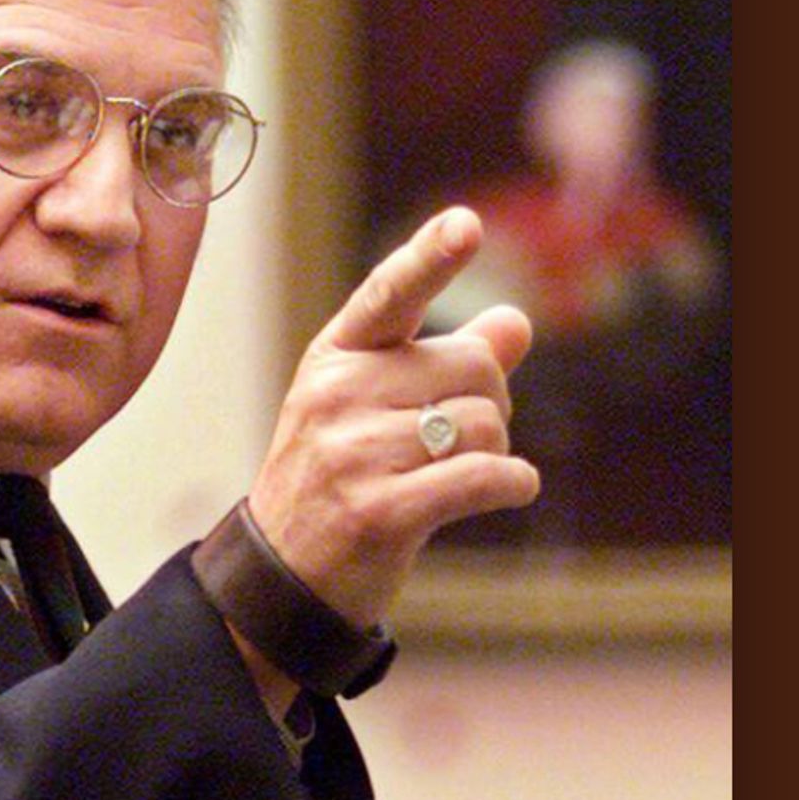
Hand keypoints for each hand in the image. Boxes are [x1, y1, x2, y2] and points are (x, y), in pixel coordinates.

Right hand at [247, 207, 540, 629]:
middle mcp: (336, 395)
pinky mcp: (378, 511)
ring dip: (496, 452)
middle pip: (475, 366)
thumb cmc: (340, 478)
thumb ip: (447, 361)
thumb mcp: (375, 408)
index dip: (431, 258)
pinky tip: (508, 490)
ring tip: (457, 476)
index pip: (390, 295)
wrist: (281, 575)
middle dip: (492, 403)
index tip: (467, 224)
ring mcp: (352, 454)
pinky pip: (484, 477)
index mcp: (335, 356)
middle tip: (458, 440)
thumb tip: (517, 320)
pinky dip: (513, 484)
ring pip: (485, 425)